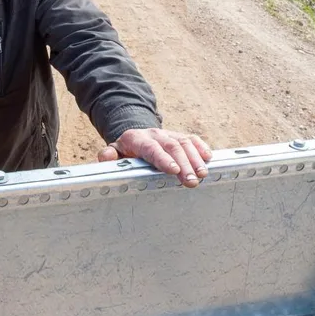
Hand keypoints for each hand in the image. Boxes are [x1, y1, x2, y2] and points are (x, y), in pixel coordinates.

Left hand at [98, 128, 212, 187]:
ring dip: (195, 159)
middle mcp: (155, 134)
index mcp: (137, 139)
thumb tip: (106, 157)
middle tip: (191, 181)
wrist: (136, 136)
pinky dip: (201, 147)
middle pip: (171, 147)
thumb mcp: (114, 152)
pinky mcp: (180, 136)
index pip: (150, 148)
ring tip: (202, 175)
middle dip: (183, 164)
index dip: (162, 158)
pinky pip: (192, 139)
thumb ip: (108, 156)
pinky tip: (208, 159)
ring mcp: (169, 134)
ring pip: (184, 143)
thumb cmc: (125, 151)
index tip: (173, 170)